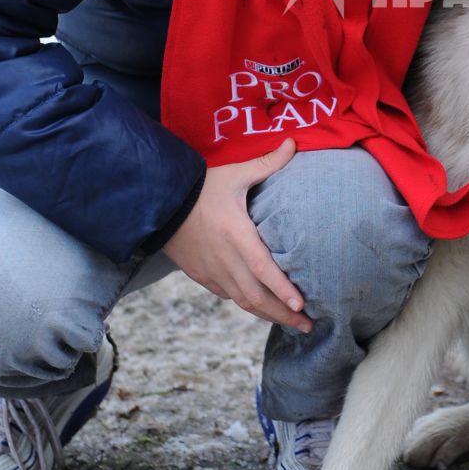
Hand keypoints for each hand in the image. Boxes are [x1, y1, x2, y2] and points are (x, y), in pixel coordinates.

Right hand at [164, 139, 312, 330]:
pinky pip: (228, 296)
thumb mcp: (234, 174)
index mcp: (236, 235)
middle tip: (309, 326)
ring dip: (268, 315)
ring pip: (243, 302)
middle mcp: (225, 259)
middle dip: (284, 314)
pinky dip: (248, 305)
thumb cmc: (201, 187)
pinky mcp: (202, 276)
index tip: (303, 306)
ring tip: (292, 323)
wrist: (158, 203)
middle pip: (257, 296)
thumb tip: (293, 143)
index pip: (263, 269)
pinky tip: (262, 307)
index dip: (283, 290)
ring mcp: (212, 271)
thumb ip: (267, 163)